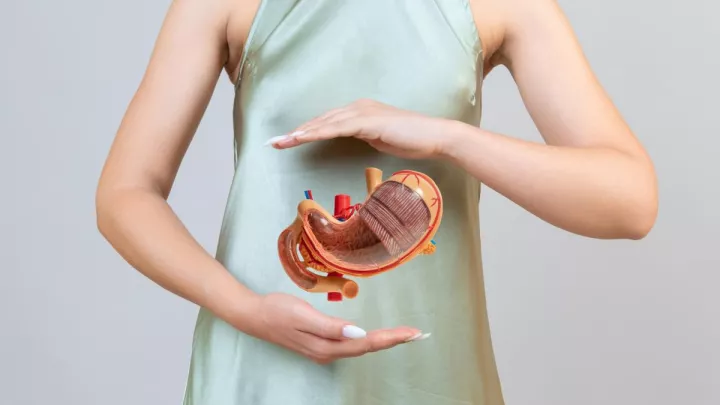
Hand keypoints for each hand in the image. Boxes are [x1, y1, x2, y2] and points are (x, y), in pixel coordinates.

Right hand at [244, 293, 428, 364]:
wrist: (253, 315)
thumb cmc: (277, 310)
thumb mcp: (302, 314)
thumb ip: (330, 326)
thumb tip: (358, 333)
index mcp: (326, 345)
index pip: (366, 343)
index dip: (390, 338)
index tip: (412, 333)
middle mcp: (328, 352)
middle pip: (367, 348)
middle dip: (394, 341)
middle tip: (417, 334)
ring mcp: (324, 350)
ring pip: (361, 348)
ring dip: (384, 341)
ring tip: (404, 335)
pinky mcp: (321, 344)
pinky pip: (352, 345)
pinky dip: (369, 340)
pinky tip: (377, 336)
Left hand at [266, 99, 458, 159]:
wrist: (435, 136)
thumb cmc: (412, 141)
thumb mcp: (381, 140)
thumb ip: (365, 137)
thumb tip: (352, 141)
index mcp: (360, 112)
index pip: (327, 122)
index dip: (306, 131)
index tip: (286, 142)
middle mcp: (358, 108)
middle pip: (320, 120)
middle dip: (295, 132)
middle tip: (273, 143)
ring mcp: (362, 112)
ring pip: (324, 123)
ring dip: (300, 133)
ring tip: (280, 142)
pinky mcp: (367, 121)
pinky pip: (336, 127)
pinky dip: (317, 132)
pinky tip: (302, 138)